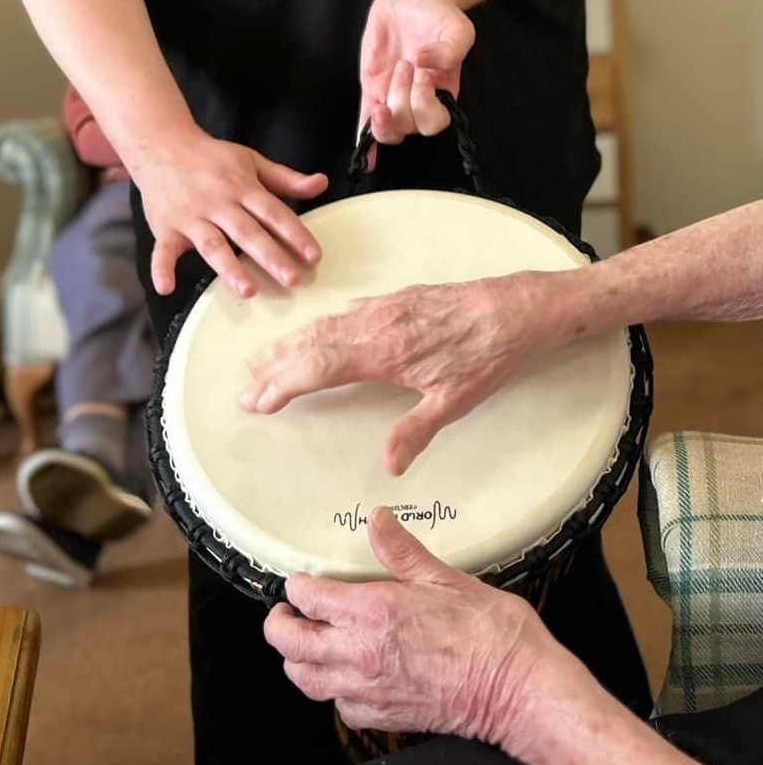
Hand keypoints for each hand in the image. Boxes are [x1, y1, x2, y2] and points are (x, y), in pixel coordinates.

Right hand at [137, 129, 327, 297]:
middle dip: (270, 256)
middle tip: (291, 279)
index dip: (295, 233)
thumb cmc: (211, 159)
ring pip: (212, 244)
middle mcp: (217, 202)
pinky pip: (163, 250)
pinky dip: (162, 268)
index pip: (273, 212)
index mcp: (241, 186)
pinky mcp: (166, 228)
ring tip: (248, 290)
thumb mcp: (251, 161)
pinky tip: (166, 287)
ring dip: (229, 268)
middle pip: (247, 232)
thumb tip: (321, 184)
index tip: (313, 256)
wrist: (161, 144)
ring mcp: (190, 216)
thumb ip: (286, 179)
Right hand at [242, 273, 551, 474]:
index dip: (282, 385)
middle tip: (245, 386)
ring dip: (289, 344)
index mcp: (383, 353)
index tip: (257, 400)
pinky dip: (317, 327)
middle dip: (273, 367)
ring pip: (322, 326)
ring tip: (263, 360)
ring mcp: (383, 308)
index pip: (316, 369)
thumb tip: (390, 464)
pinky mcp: (395, 299)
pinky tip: (312, 334)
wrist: (518, 308)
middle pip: (309, 345)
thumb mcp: (455, 400)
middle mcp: (375, 325)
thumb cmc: (489, 354)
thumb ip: (416, 430)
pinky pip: (343, 313)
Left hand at [264, 507, 573, 755]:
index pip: (307, 598)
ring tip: (305, 643)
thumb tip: (377, 519)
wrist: (517, 690)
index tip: (302, 581)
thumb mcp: (444, 578)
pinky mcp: (381, 718)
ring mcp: (366, 691)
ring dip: (297, 659)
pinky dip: (330, 689)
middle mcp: (358, 654)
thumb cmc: (489, 633)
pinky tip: (343, 675)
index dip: (298, 586)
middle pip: (289, 644)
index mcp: (371, 612)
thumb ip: (401, 550)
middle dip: (279, 625)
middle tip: (285, 613)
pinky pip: (337, 705)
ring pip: (305, 680)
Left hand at [358, 0, 475, 166]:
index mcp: (441, 94)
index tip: (424, 75)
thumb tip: (425, 62)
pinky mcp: (371, 91)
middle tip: (407, 64)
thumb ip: (452, 48)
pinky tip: (365, 161)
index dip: (425, 106)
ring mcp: (392, 99)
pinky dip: (366, 145)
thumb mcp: (457, 29)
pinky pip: (366, 127)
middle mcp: (417, 103)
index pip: (434, 123)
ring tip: (395, 70)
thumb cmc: (439, 18)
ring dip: (386, 108)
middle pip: (410, 127)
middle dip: (405, 99)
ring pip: (388, 129)